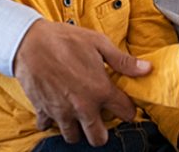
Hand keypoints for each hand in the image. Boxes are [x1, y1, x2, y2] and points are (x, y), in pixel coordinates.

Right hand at [14, 19, 150, 145]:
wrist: (30, 42)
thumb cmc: (67, 40)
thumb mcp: (99, 44)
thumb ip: (123, 61)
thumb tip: (147, 69)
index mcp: (100, 91)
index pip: (125, 113)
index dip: (128, 109)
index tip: (124, 104)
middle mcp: (82, 107)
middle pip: (98, 138)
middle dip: (103, 131)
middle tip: (101, 116)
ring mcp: (62, 112)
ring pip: (74, 137)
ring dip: (78, 129)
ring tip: (79, 113)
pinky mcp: (44, 111)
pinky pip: (49, 126)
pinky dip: (53, 121)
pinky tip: (57, 107)